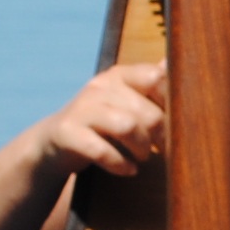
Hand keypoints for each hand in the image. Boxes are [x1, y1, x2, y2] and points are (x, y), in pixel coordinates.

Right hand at [29, 63, 166, 178]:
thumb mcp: (126, 100)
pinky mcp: (68, 132)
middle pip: (148, 113)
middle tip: (159, 150)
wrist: (55, 141)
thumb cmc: (101, 122)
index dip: (172, 104)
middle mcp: (100, 86)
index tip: (175, 124)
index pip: (156, 78)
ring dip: (142, 149)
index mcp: (119, 75)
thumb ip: (150, 85)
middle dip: (161, 138)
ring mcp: (82, 108)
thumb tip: (172, 61)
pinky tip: (128, 169)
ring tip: (142, 157)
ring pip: (128, 128)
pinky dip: (120, 164)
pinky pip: (102, 150)